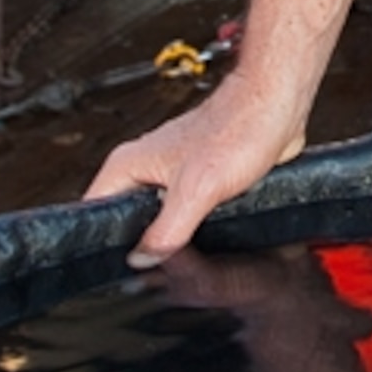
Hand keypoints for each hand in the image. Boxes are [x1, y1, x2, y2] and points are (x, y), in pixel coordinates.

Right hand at [84, 78, 309, 267]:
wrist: (276, 107)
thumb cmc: (239, 127)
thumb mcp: (196, 191)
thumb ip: (166, 230)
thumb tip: (142, 259)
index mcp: (128, 165)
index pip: (95, 211)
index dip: (102, 241)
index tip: (115, 265)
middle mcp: (145, 169)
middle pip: (127, 222)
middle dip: (141, 245)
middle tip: (160, 260)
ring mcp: (172, 176)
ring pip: (159, 220)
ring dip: (173, 235)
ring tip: (189, 240)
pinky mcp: (200, 182)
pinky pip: (188, 214)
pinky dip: (197, 226)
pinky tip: (210, 229)